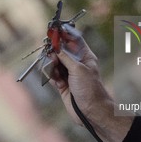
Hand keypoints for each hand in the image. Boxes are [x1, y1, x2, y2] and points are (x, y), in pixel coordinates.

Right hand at [50, 25, 133, 141]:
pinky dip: (51, 76)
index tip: (54, 30)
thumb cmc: (90, 89)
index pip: (74, 41)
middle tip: (49, 52)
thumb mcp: (78, 69)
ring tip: (54, 69)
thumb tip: (55, 47)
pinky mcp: (63, 85)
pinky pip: (53, 76)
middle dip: (54, 51)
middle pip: (61, 52)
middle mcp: (77, 64)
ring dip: (52, 65)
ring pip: (55, 64)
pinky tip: (56, 80)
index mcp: (85, 57)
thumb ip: (65, 57)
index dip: (64, 35)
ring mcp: (70, 75)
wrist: (91, 111)